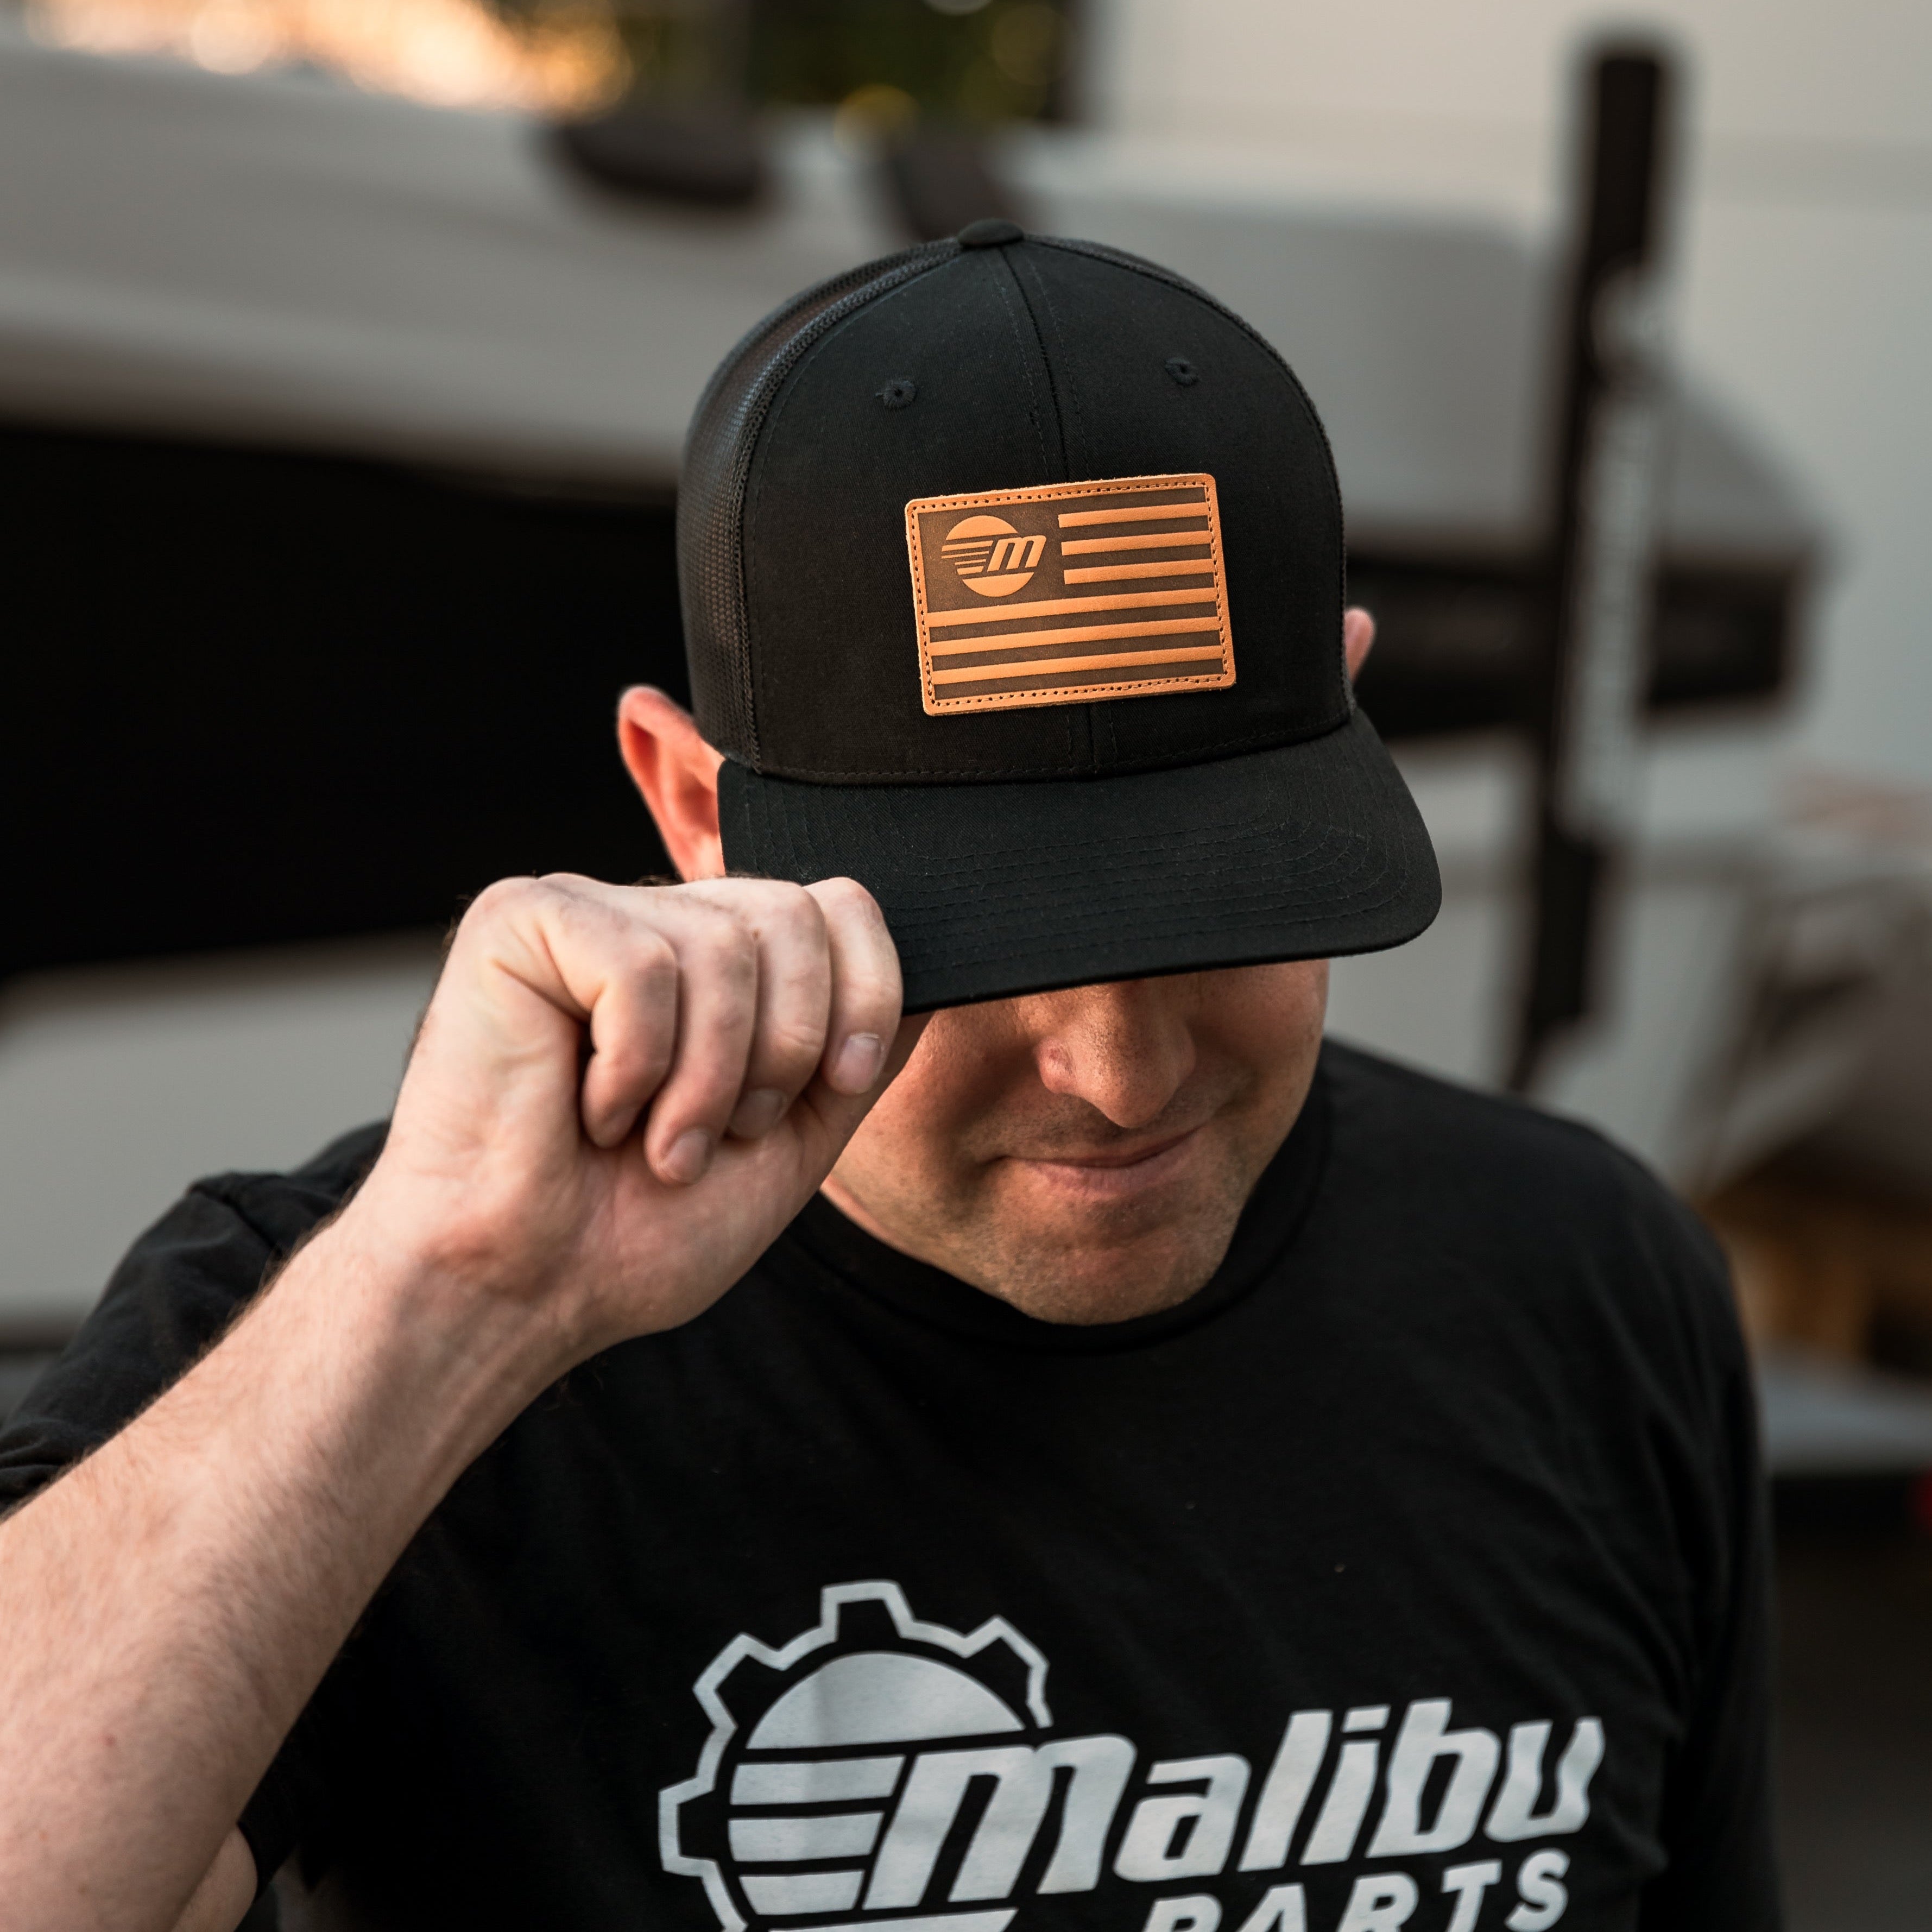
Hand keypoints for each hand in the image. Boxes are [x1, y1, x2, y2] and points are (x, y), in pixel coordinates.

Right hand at [342, 874, 918, 1361]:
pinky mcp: (518, 921)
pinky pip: (637, 967)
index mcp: (720, 964)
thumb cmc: (638, 1231)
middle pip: (794, 914)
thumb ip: (856, 1057)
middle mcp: (657, 920)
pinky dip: (632, 1067)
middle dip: (783, 1051)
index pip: (838, 906)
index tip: (837, 1084)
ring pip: (722, 945)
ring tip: (653, 1141)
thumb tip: (932, 984)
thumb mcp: (792, 1141)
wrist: (526, 1291)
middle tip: (719, 1134)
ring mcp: (586, 911)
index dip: (864, 994)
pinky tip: (587, 1110)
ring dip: (704, 1081)